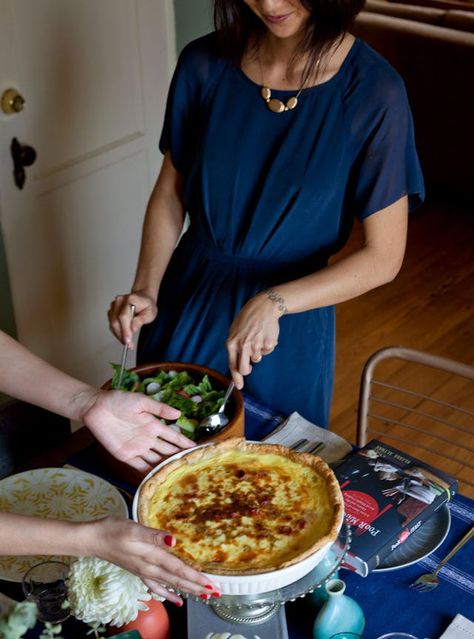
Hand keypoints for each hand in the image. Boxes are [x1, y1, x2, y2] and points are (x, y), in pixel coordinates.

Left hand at [81, 390, 194, 472]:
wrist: (97, 408)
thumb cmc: (119, 400)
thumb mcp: (142, 401)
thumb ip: (160, 408)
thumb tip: (179, 414)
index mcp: (154, 425)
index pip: (174, 437)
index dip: (185, 443)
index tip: (198, 450)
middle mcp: (148, 439)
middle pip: (167, 451)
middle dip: (179, 458)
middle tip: (192, 468)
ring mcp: (137, 448)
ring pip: (156, 460)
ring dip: (165, 468)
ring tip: (179, 477)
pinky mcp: (125, 456)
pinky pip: (139, 466)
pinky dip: (149, 473)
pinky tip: (158, 480)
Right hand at [87, 517, 219, 604]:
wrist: (93, 539)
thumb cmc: (113, 530)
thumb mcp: (134, 529)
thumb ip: (154, 536)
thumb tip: (174, 541)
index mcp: (151, 557)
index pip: (178, 570)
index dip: (196, 577)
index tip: (211, 584)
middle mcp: (149, 567)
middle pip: (177, 580)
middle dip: (197, 587)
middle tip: (215, 592)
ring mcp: (143, 571)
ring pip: (170, 584)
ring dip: (187, 590)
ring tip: (202, 596)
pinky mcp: (138, 570)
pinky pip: (157, 586)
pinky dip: (168, 593)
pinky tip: (175, 599)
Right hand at [108, 291, 156, 346]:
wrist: (143, 297)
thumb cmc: (147, 304)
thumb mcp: (150, 313)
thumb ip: (141, 320)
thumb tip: (133, 328)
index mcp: (130, 299)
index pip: (123, 316)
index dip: (124, 330)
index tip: (127, 340)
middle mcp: (120, 301)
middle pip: (115, 321)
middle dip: (121, 335)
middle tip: (129, 344)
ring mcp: (114, 305)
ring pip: (112, 323)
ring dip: (118, 335)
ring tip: (127, 342)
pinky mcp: (112, 310)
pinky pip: (111, 323)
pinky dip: (116, 331)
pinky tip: (123, 335)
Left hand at [226, 293, 279, 388]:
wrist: (262, 307)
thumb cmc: (247, 320)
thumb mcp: (234, 332)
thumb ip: (234, 348)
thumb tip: (236, 366)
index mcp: (232, 343)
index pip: (232, 365)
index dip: (236, 378)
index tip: (239, 386)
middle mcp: (243, 345)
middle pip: (245, 369)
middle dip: (247, 370)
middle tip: (250, 365)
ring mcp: (256, 345)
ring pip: (257, 359)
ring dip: (258, 352)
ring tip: (257, 338)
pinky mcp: (268, 343)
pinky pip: (267, 352)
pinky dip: (267, 346)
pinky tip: (265, 335)